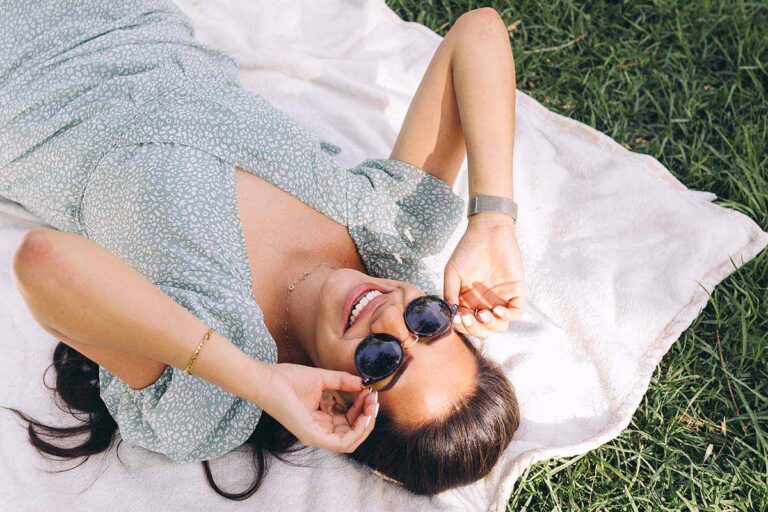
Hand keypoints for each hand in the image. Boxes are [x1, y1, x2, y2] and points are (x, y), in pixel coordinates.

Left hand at [257, 363, 378, 452]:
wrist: (268, 379)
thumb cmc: (288, 379)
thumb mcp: (322, 379)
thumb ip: (342, 382)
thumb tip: (362, 383)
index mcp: (320, 420)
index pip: (348, 423)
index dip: (362, 410)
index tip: (369, 393)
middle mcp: (319, 431)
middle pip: (352, 433)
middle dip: (367, 417)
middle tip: (373, 399)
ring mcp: (315, 436)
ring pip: (350, 442)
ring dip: (365, 424)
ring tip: (370, 405)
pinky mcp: (312, 436)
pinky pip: (342, 443)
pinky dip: (357, 431)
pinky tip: (364, 415)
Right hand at [443, 212, 524, 338]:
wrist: (488, 231)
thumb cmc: (468, 249)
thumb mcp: (452, 272)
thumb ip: (450, 293)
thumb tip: (448, 314)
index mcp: (468, 301)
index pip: (467, 324)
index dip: (462, 327)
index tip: (457, 319)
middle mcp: (484, 303)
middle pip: (483, 330)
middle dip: (475, 329)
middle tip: (469, 317)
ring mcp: (501, 299)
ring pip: (499, 326)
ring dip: (491, 326)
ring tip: (484, 314)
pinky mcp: (516, 292)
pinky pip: (516, 313)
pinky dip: (508, 316)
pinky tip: (497, 309)